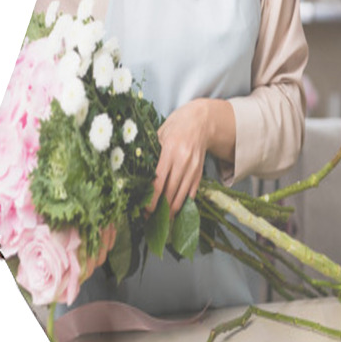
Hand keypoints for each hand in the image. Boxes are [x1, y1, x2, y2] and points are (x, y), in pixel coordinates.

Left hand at [144, 99, 209, 219]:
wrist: (201, 121)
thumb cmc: (176, 126)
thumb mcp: (160, 134)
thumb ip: (152, 153)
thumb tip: (139, 174)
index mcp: (170, 150)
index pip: (159, 180)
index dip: (153, 198)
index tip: (146, 210)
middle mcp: (183, 160)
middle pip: (171, 191)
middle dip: (161, 208)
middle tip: (151, 218)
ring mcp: (193, 167)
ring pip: (183, 194)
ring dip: (173, 209)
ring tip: (164, 220)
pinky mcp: (200, 171)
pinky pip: (192, 191)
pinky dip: (185, 202)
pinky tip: (177, 210)